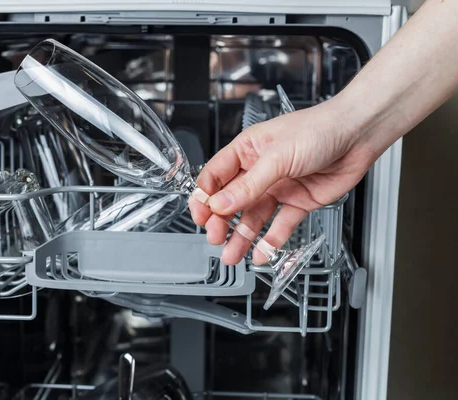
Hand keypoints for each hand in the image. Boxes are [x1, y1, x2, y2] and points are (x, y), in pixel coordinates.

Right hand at [189, 99, 379, 265]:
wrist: (359, 134)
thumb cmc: (319, 129)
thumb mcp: (278, 157)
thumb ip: (249, 185)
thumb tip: (220, 204)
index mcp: (247, 151)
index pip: (215, 177)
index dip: (204, 197)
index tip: (201, 217)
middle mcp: (259, 170)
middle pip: (231, 201)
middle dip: (221, 221)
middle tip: (216, 239)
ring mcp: (278, 187)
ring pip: (254, 217)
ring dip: (242, 236)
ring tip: (232, 255)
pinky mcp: (298, 202)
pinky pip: (280, 225)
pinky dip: (271, 240)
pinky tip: (262, 253)